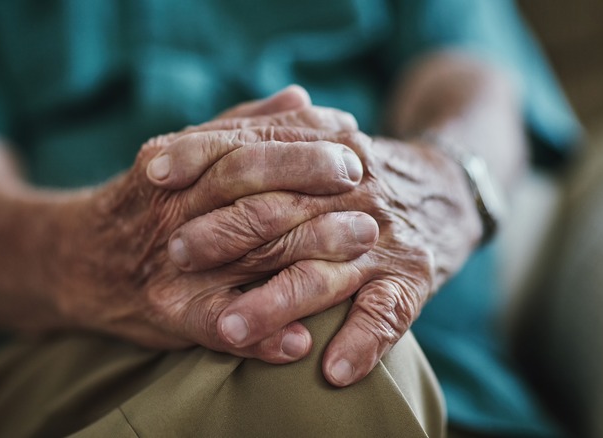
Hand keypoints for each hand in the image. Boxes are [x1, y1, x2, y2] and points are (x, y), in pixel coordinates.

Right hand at [56, 89, 378, 362]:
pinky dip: (261, 333)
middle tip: (365, 187)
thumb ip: (241, 124)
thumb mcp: (184, 151)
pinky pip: (217, 323)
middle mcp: (175, 206)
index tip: (351, 141)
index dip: (303, 142)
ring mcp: (172, 262)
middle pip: (250, 189)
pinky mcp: (168, 311)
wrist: (78, 258)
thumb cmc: (147, 201)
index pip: (248, 143)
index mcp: (179, 161)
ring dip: (307, 250)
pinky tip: (301, 340)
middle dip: (312, 184)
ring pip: (245, 252)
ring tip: (359, 248)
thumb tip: (301, 97)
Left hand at [161, 135, 481, 385]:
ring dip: (276, 303)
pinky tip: (332, 371)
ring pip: (323, 272)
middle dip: (225, 232)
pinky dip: (362, 343)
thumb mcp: (322, 141)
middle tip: (174, 255)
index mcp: (326, 150)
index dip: (203, 154)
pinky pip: (387, 314)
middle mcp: (354, 190)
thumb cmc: (361, 174)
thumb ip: (265, 134)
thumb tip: (184, 142)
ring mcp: (383, 238)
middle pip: (282, 210)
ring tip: (229, 328)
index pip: (257, 146)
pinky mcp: (412, 278)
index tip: (154, 172)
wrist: (449, 187)